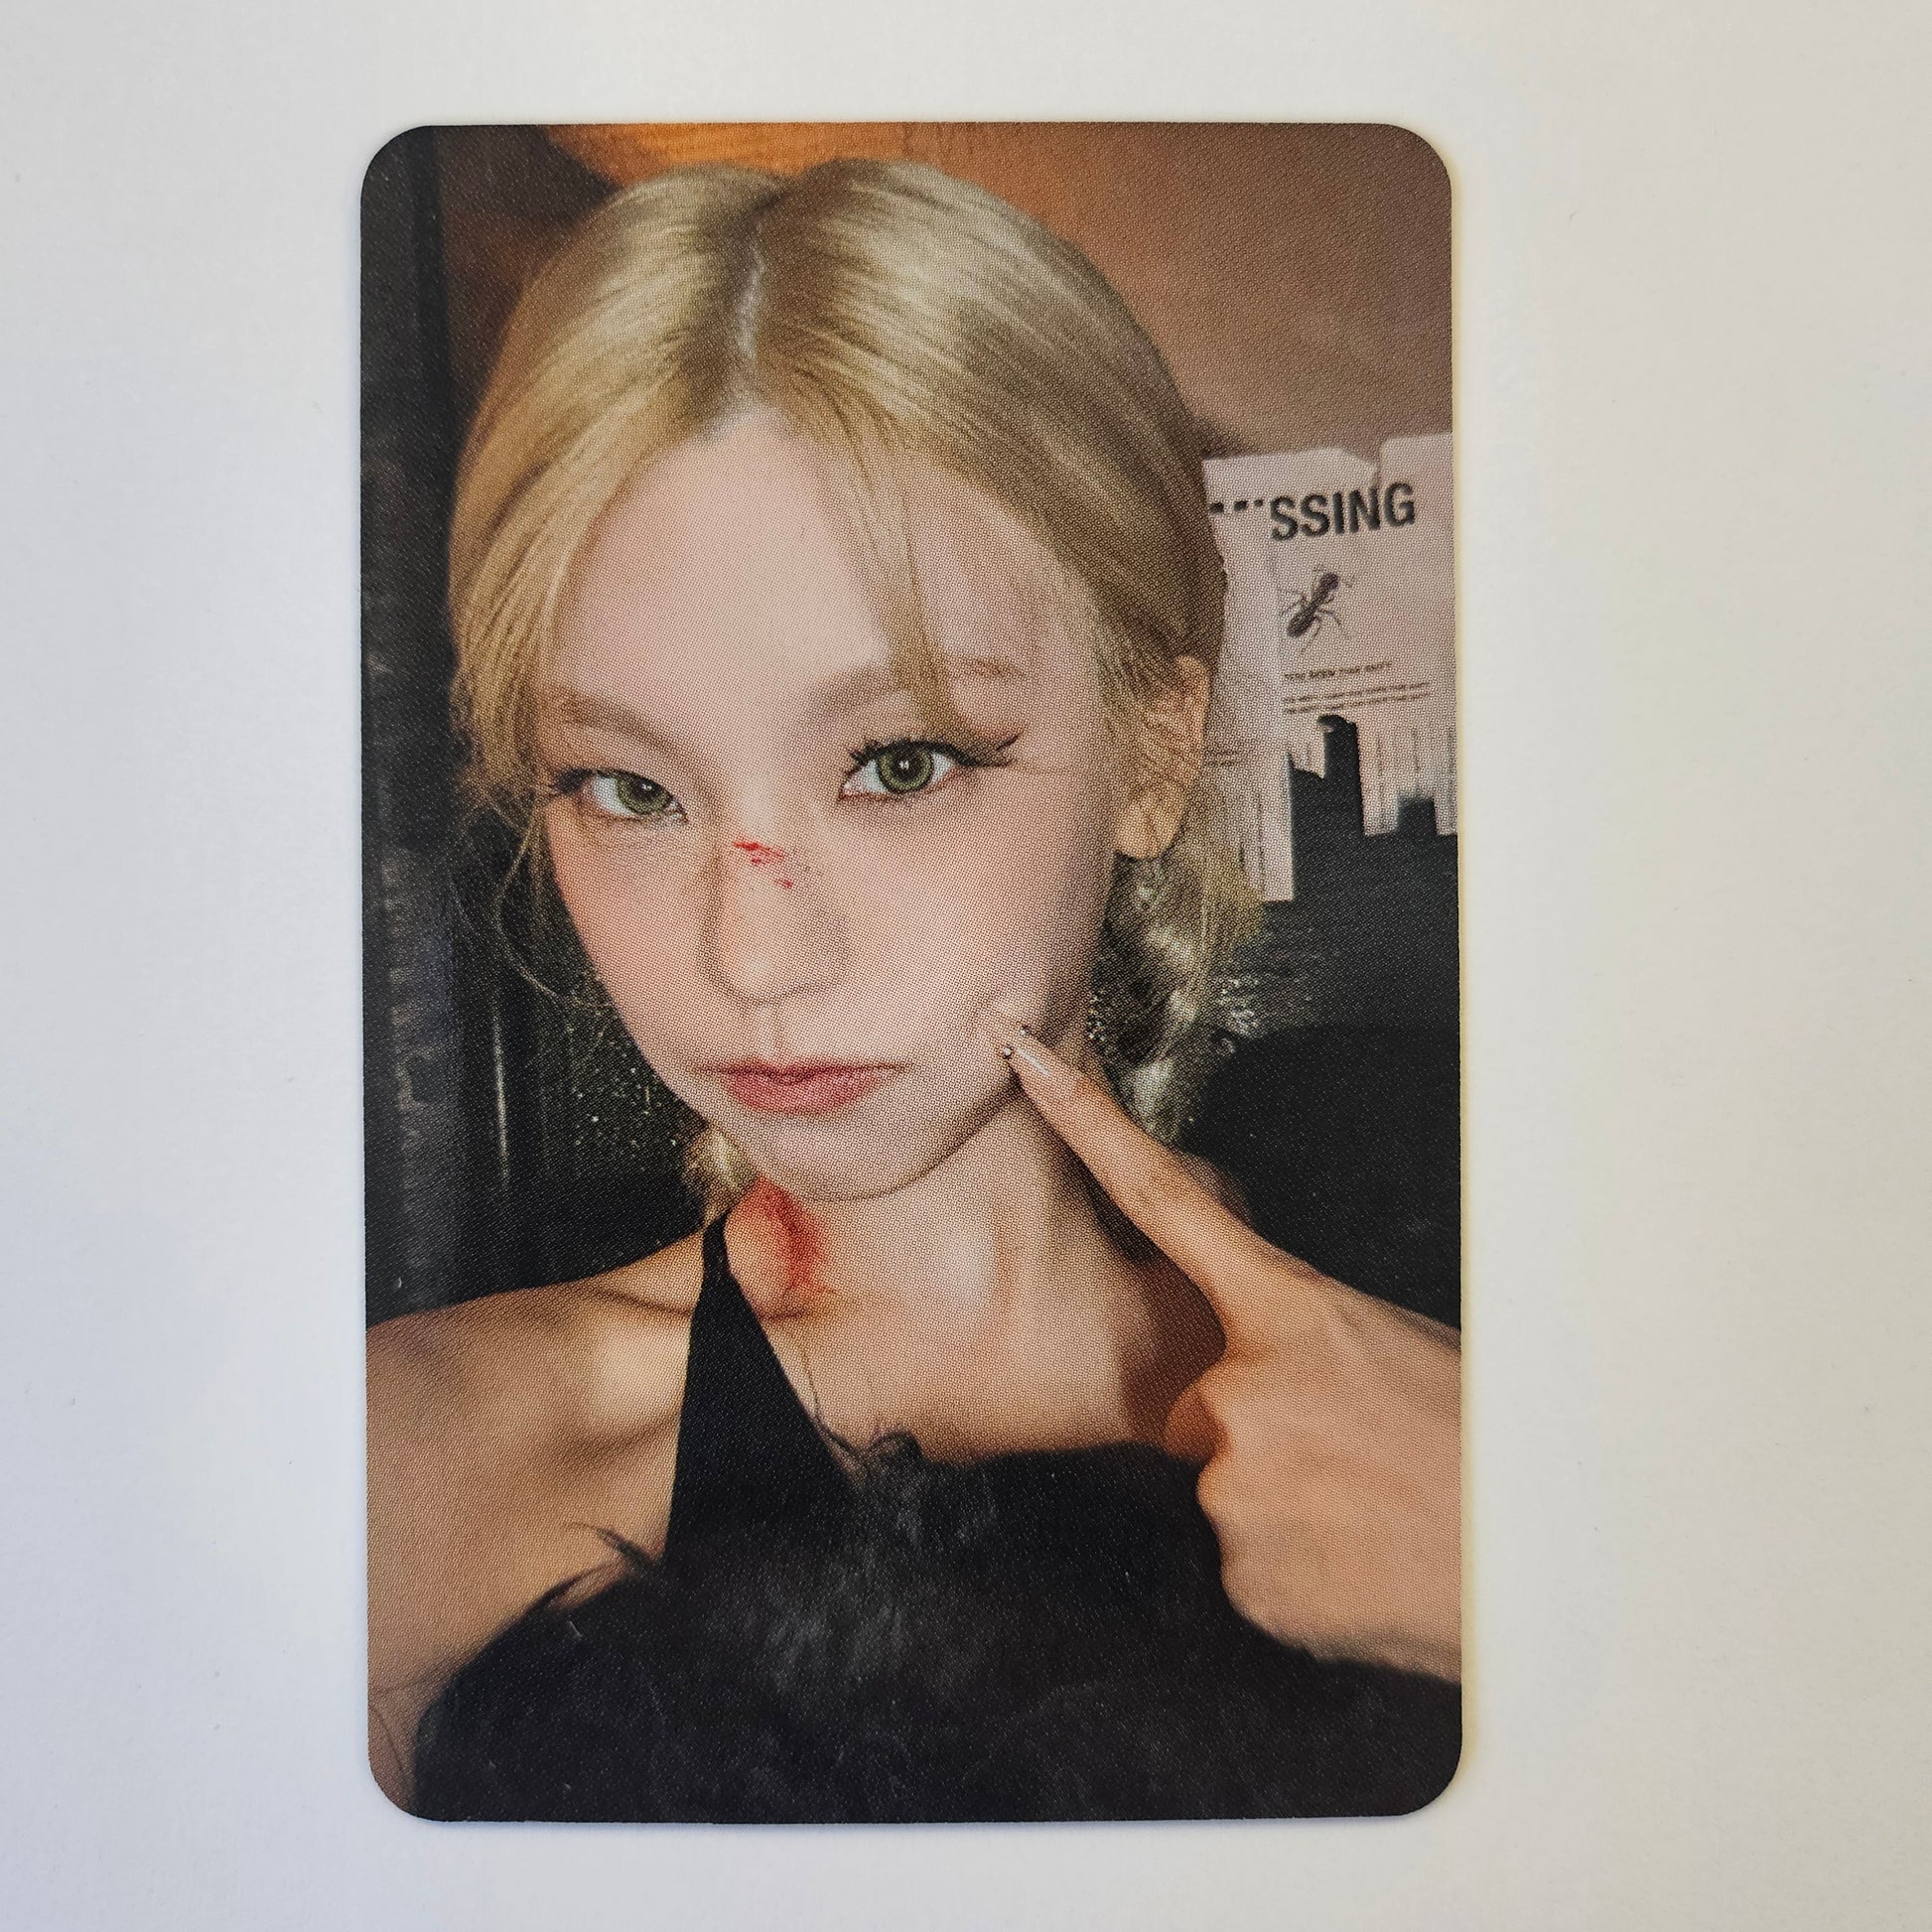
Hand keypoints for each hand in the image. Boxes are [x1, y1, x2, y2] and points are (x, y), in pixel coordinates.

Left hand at [986, 1014, 1461, 1681]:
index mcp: (1288, 1310)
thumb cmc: (1490, 1443)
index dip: (1086, 1126)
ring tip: (1374, 1513)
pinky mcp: (1243, 1573)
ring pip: (1232, 1489)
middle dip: (1264, 1432)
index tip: (1026, 1065)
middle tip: (1356, 1458)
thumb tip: (1279, 1368)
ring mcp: (1235, 1485)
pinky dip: (1300, 1568)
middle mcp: (1242, 1390)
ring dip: (1290, 1503)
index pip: (1158, 1198)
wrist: (1542, 1560)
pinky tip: (1362, 1562)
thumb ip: (1306, 1344)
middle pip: (1208, 1407)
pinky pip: (1250, 1561)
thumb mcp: (1396, 1348)